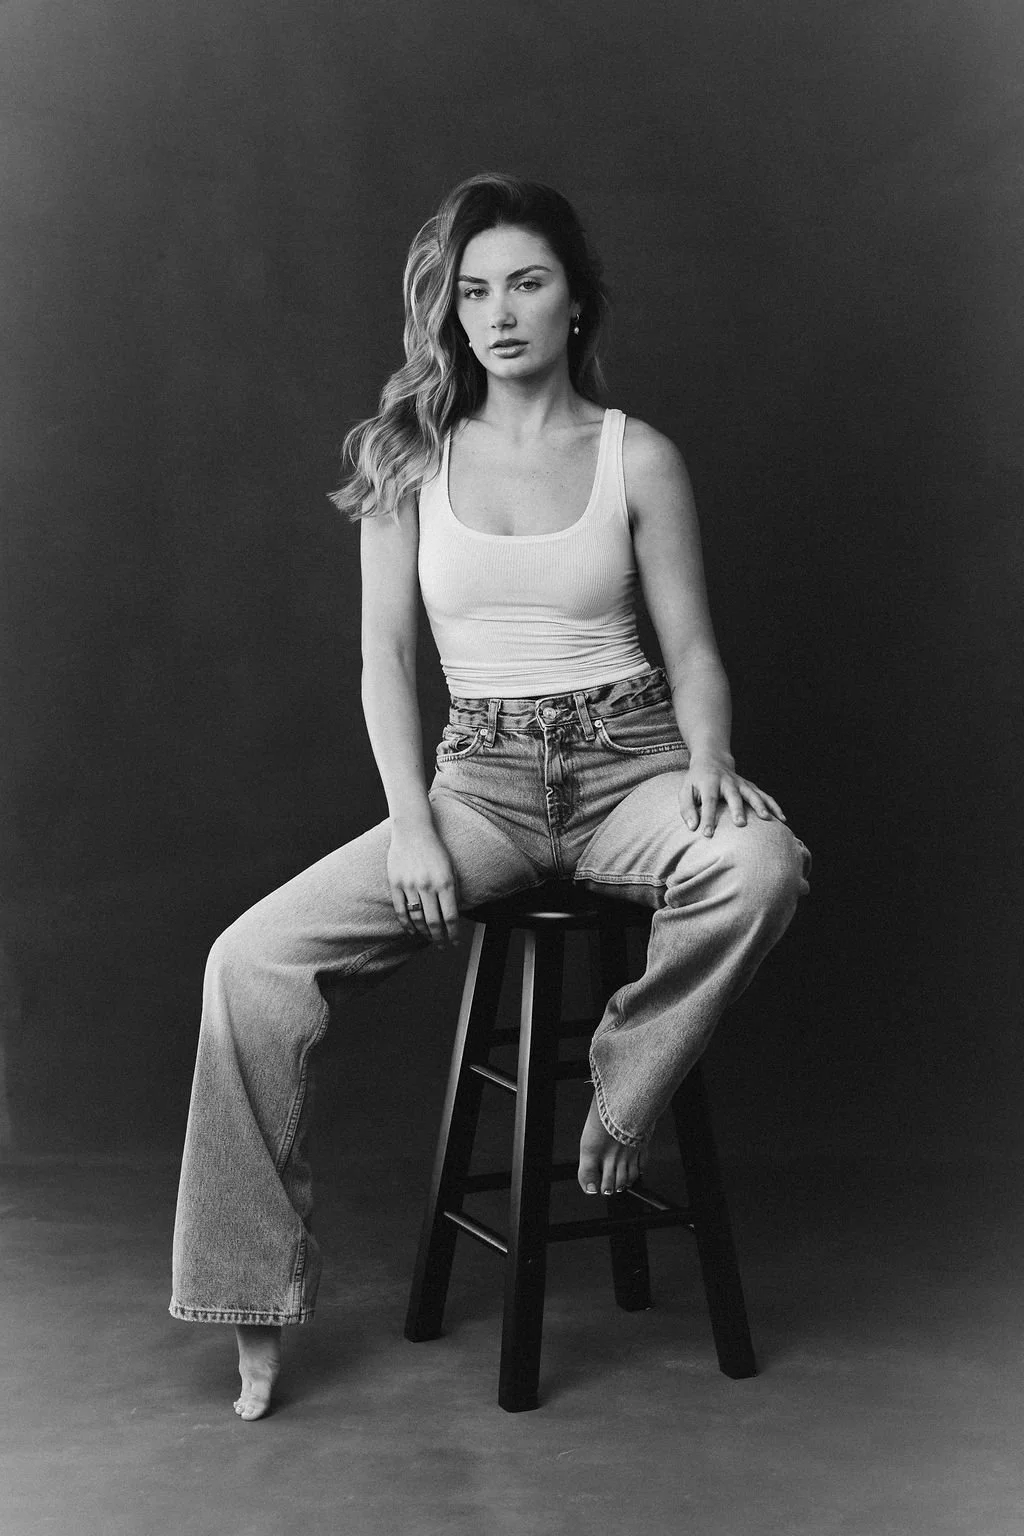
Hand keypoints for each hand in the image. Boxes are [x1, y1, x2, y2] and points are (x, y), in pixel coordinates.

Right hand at [387, 823, 460, 945]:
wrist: (413, 830)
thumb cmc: (435, 849)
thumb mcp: (451, 868)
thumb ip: (454, 890)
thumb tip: (456, 914)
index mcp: (444, 882)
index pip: (451, 916)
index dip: (454, 933)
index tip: (455, 942)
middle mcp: (427, 886)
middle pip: (434, 922)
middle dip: (440, 938)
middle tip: (443, 946)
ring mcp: (409, 885)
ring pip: (417, 918)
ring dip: (424, 933)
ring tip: (429, 938)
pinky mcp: (395, 884)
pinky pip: (400, 911)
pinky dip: (406, 925)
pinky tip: (412, 931)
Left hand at [679, 753, 785, 837]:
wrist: (712, 760)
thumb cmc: (696, 780)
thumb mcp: (685, 790)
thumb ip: (686, 808)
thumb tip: (693, 827)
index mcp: (709, 782)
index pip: (709, 801)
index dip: (708, 817)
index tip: (708, 834)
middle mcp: (727, 781)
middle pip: (733, 795)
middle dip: (737, 809)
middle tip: (741, 824)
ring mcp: (741, 783)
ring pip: (752, 793)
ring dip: (760, 805)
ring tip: (767, 819)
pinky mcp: (750, 786)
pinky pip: (764, 795)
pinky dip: (774, 805)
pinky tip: (782, 818)